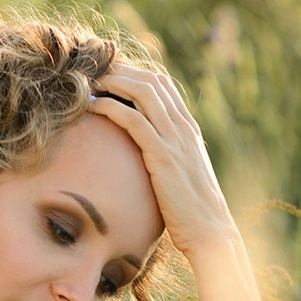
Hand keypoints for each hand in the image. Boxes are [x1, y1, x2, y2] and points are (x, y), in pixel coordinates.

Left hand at [89, 62, 233, 258]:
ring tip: (90, 82)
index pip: (163, 85)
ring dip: (114, 82)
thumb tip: (147, 157)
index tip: (111, 74)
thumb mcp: (182, 175)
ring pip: (143, 93)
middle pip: (151, 81)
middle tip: (95, 70)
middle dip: (121, 71)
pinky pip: (133, 121)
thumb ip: (169, 157)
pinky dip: (111, 108)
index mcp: (188, 129)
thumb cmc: (193, 210)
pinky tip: (93, 106)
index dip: (135, 73)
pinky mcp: (163, 156)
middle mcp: (183, 128)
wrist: (210, 230)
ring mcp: (175, 140)